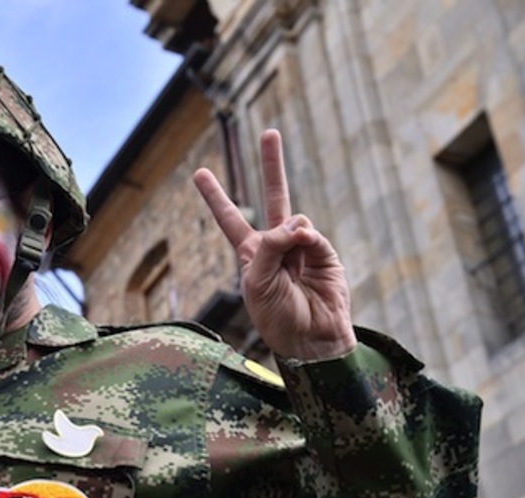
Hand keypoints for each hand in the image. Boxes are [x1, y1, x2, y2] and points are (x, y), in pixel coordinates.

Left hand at [193, 129, 355, 360]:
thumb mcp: (256, 281)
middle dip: (272, 164)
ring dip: (288, 237)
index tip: (199, 173)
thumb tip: (297, 222)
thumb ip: (269, 247)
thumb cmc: (277, 316)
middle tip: (269, 132)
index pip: (229, 219)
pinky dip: (306, 240)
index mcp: (251, 254)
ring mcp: (301, 247)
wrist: (310, 339)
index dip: (216, 197)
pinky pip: (311, 235)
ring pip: (294, 217)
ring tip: (290, 266)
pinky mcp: (324, 254)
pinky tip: (304, 250)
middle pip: (273, 197)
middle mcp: (275, 245)